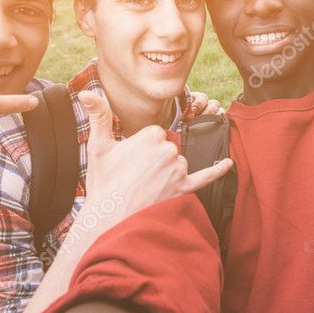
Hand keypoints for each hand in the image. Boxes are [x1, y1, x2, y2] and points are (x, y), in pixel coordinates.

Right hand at [78, 91, 232, 218]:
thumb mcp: (98, 146)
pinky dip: (217, 171)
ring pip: (179, 164)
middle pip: (168, 148)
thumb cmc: (103, 184)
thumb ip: (98, 115)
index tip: (129, 162)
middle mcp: (168, 150)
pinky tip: (228, 164)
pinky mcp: (183, 190)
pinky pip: (205, 177)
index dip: (142, 149)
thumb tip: (85, 92)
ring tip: (145, 187)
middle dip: (154, 161)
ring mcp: (177, 170)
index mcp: (151, 135)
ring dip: (166, 173)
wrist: (108, 220)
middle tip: (135, 177)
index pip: (155, 134)